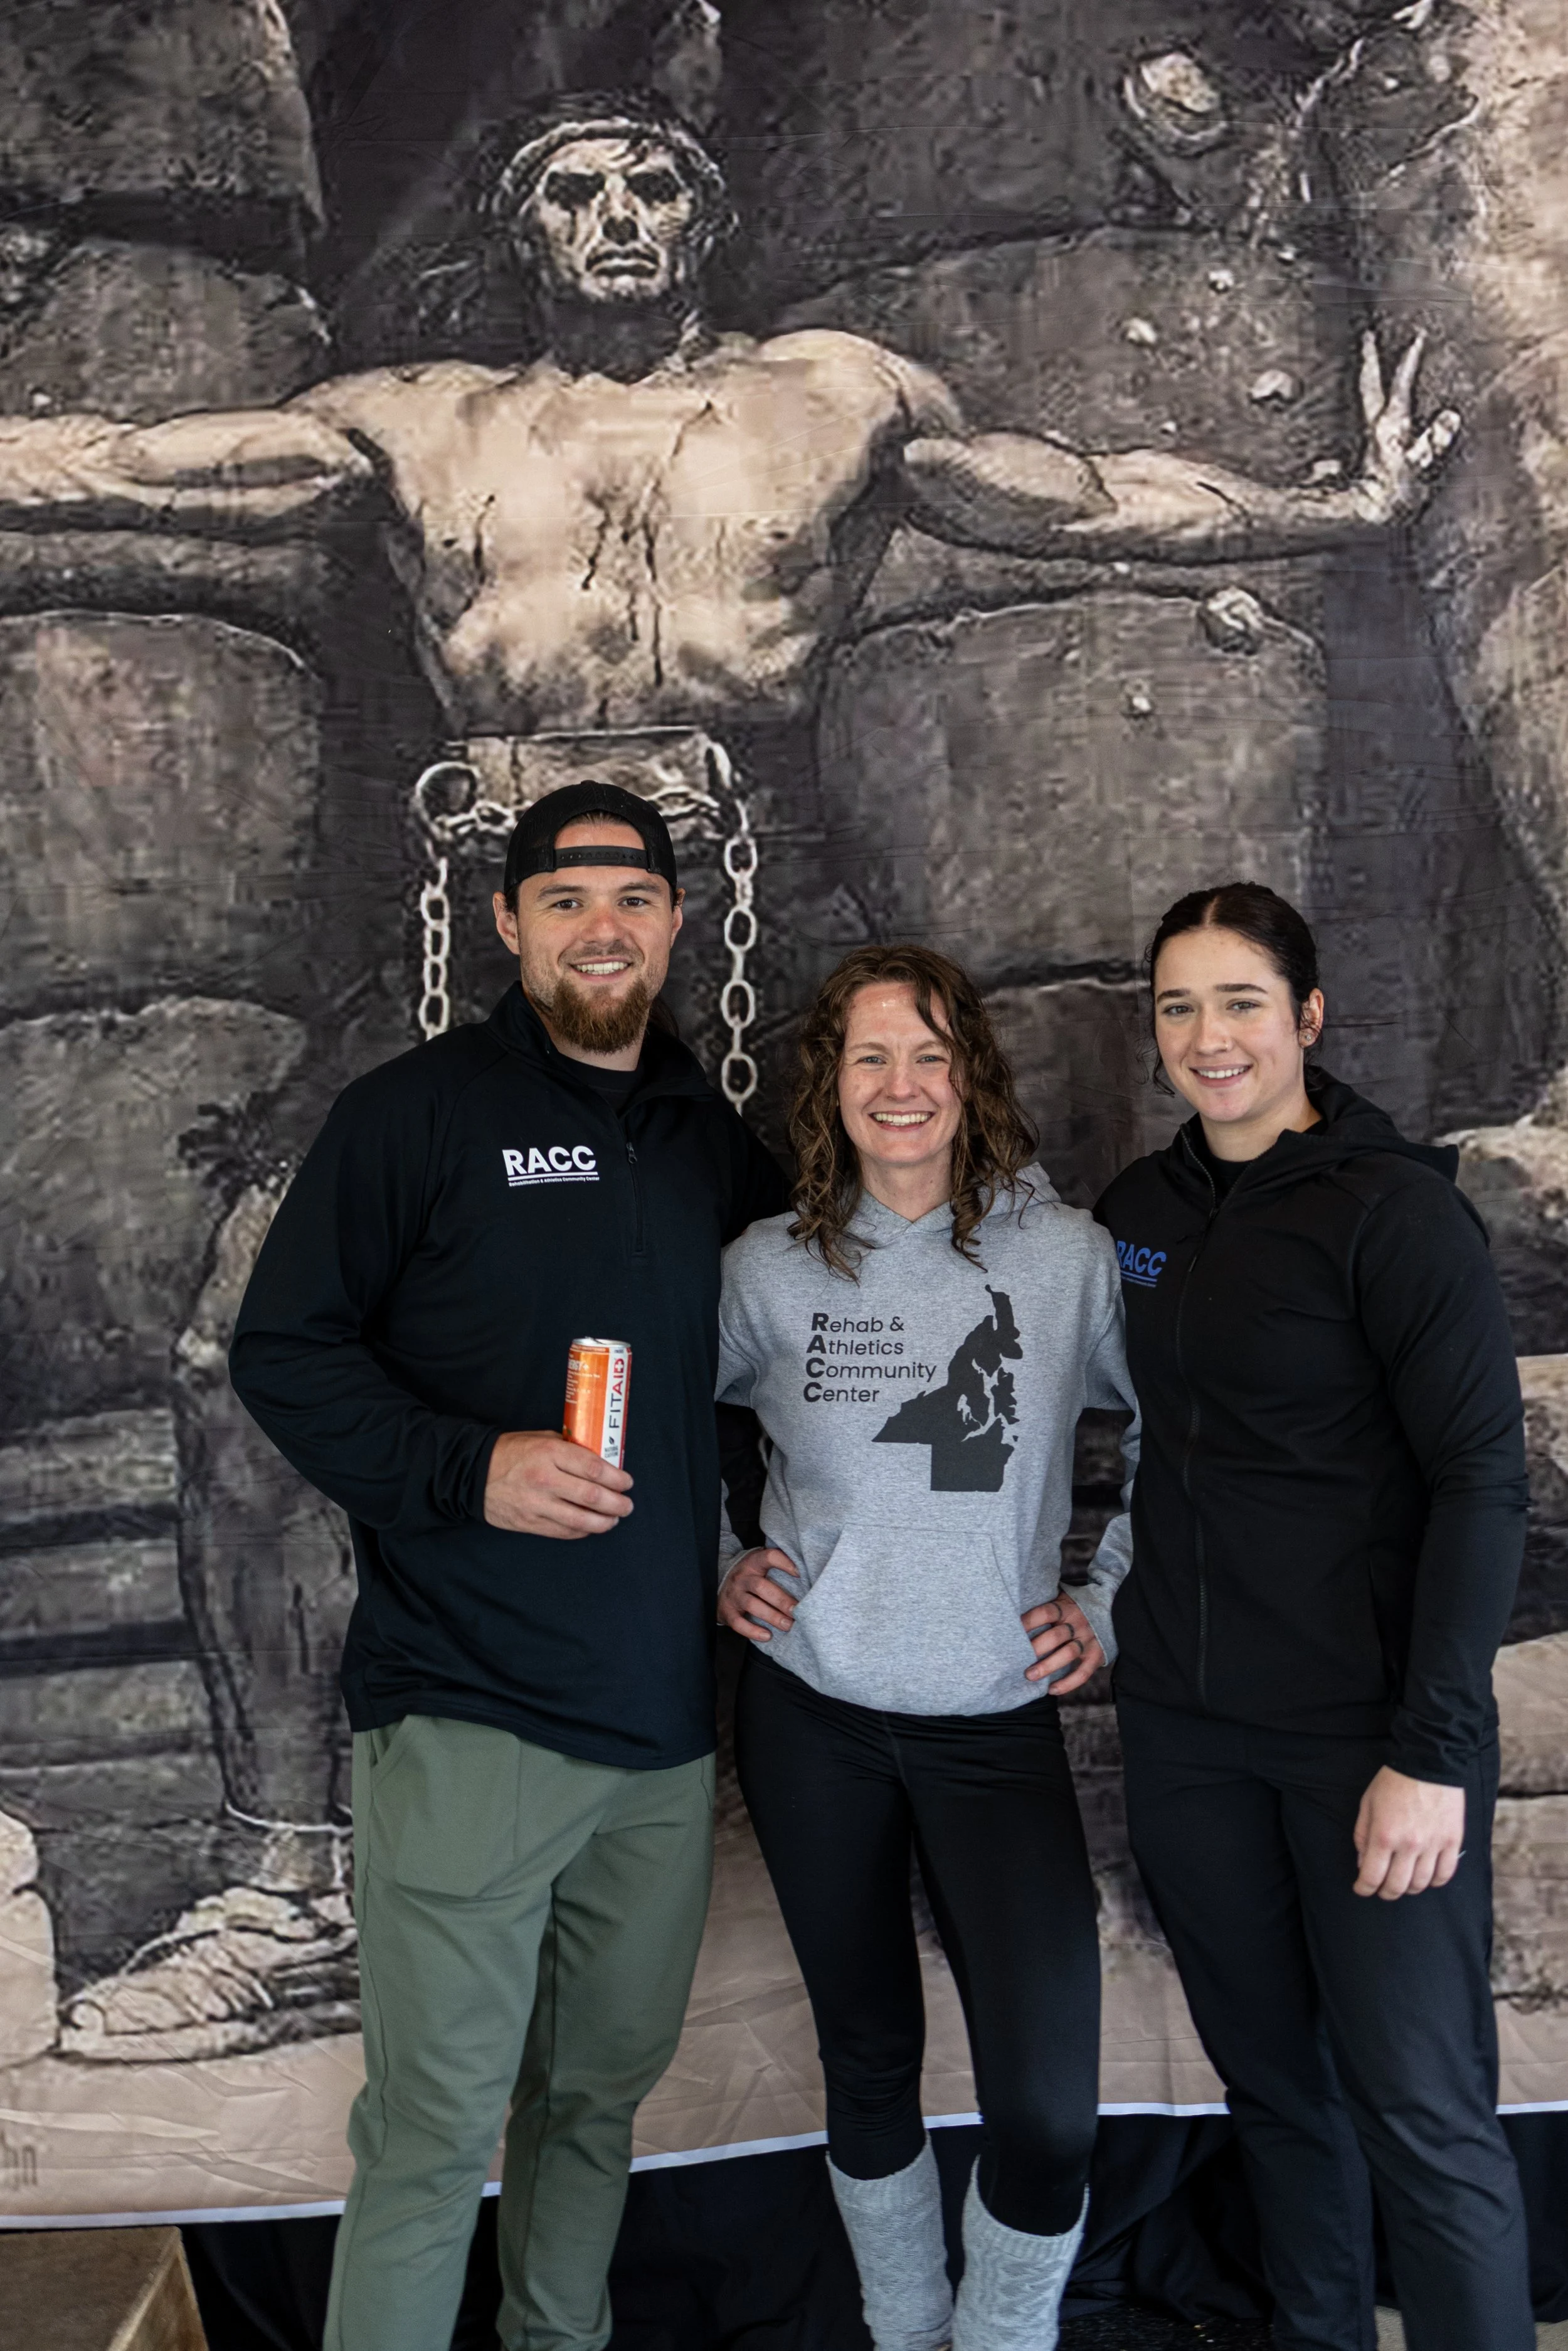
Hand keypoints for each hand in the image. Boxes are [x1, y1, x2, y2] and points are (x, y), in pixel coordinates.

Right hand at [482, 1430, 632, 1537]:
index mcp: (549, 1454)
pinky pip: (564, 1532)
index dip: (616, 1478)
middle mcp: (545, 1480)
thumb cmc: (511, 1452)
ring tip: (614, 1519)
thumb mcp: (541, 1439)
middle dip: (616, 1503)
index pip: (593, 1468)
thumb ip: (569, 1449)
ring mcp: (537, 1505)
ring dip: (604, 1522)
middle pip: (591, 1496)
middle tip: (627, 1505)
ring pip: (580, 1520)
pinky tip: (592, 1527)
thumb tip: (599, 1460)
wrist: (474, 1474)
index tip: (627, 1482)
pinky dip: (583, 1531)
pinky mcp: (530, 1523)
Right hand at [717, 1546, 799, 1640]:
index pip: (768, 1557)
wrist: (717, 1582)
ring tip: (788, 1625)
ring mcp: (733, 1595)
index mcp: (753, 1563)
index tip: (799, 1573)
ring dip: (772, 1616)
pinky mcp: (727, 1612)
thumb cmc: (750, 1575)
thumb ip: (778, 1566)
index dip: (783, 1563)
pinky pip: (738, 1623)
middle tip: (797, 1611)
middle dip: (781, 1600)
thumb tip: (808, 1575)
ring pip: (752, 1605)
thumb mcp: (760, 1565)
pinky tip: (768, 1636)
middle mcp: (742, 1578)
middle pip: (761, 1587)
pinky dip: (753, 1631)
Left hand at [1021, 1593, 1104, 1694]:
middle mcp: (1078, 1623)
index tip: (1013, 1631)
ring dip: (1048, 1666)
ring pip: (1067, 1654)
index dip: (1029, 1621)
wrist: (1112, 1609)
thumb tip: (1014, 1609)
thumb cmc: (1077, 1606)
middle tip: (1017, 1660)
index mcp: (1066, 1608)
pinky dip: (1068, 1683)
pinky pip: (1083, 1673)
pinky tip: (1051, 1689)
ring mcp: (1088, 1640)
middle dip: (1036, 1648)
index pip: (1045, 1613)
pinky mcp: (1097, 1655)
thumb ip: (1046, 1603)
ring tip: (1030, 1675)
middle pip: (1055, 1636)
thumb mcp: (1063, 1598)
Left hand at [1345, 331, 1460, 527]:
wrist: (1365, 521)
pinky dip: (1369, 414)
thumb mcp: (1416, 467)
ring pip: (1366, 403)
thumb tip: (1449, 417)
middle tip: (1367, 335)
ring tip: (1369, 365)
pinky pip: (1366, 426)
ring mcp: (1369, 441)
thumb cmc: (1390, 497)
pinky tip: (1369, 414)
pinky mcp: (1368, 456)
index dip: (1409, 360)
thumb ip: (1433, 442)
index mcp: (1389, 425)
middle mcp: (1375, 428)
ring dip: (1368, 381)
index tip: (1418, 336)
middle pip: (1369, 385)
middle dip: (1370, 358)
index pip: (1399, 385)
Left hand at [1352, 1765, 1465, 1898]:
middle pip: (1397, 1886)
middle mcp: (1409, 1845)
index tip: (1361, 1889)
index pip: (1371, 1876)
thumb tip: (1363, 1862)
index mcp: (1384, 1835)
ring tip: (1403, 1882)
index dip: (1363, 1888)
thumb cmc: (1393, 1781)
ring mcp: (1433, 1845)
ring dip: (1408, 1889)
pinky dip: (1434, 1882)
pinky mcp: (1452, 1842)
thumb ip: (1362, 1835)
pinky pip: (1445, 1874)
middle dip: (1385, 1893)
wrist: (1428, 1762)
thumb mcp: (1367, 1803)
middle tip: (1381, 1890)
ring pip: (1421, 1884)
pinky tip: (1426, 1878)